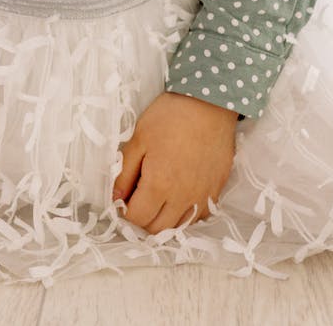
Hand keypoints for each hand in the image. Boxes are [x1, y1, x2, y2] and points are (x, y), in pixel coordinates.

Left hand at [112, 90, 238, 233]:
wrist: (210, 103)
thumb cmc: (170, 116)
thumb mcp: (138, 139)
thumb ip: (124, 173)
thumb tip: (116, 198)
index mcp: (159, 185)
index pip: (136, 218)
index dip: (125, 210)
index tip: (125, 196)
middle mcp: (183, 197)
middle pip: (158, 229)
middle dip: (144, 218)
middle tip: (140, 197)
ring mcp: (202, 196)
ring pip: (180, 226)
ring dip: (166, 219)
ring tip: (160, 197)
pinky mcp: (216, 190)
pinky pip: (200, 215)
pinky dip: (187, 212)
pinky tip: (181, 194)